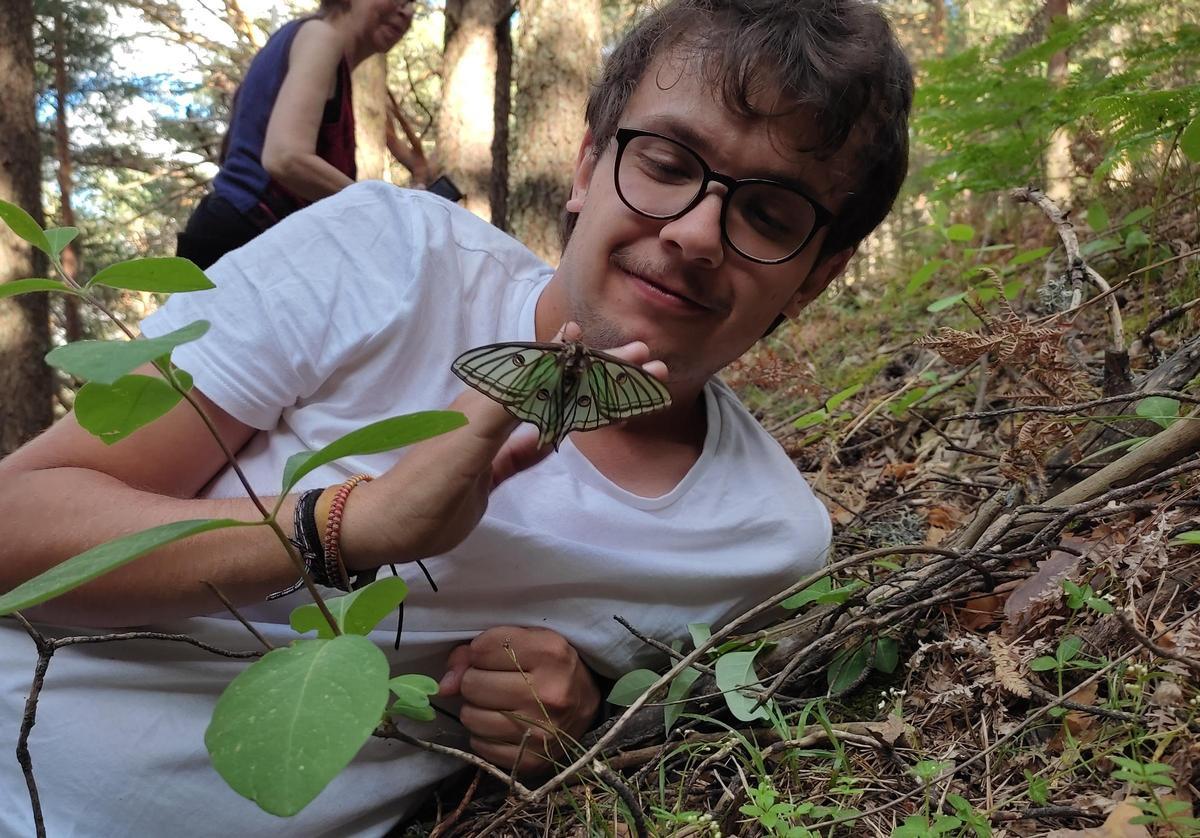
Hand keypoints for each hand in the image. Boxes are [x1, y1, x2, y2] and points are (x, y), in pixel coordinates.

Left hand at [339, 323, 663, 571]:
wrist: (390, 526)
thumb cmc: (427, 484)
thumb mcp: (468, 441)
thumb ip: (508, 402)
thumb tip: (547, 365)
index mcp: (491, 401)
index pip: (551, 370)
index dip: (590, 359)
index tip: (628, 351)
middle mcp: (495, 413)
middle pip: (558, 385)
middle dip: (602, 373)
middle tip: (648, 363)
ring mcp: (493, 442)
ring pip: (551, 413)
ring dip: (586, 400)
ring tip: (624, 392)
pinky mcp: (489, 470)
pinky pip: (529, 449)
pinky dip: (552, 438)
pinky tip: (568, 434)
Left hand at [439, 626, 601, 774]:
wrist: (587, 704)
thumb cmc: (550, 666)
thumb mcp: (525, 641)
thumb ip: (479, 650)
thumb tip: (444, 685)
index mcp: (549, 652)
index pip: (482, 648)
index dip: (480, 651)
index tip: (495, 656)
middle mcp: (548, 693)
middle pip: (473, 684)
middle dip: (475, 681)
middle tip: (495, 682)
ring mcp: (541, 731)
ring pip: (471, 717)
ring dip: (476, 708)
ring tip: (496, 704)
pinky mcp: (533, 760)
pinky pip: (480, 746)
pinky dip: (484, 734)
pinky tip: (501, 724)